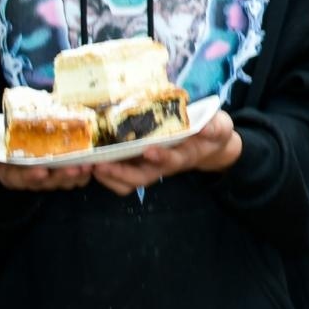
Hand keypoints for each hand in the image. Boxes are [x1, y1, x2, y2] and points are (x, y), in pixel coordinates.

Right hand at [0, 141, 92, 190]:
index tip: (41, 172)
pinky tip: (92, 167)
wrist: (6, 143)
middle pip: (42, 182)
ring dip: (73, 176)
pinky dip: (81, 174)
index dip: (29, 176)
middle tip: (75, 169)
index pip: (17, 178)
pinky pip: (70, 178)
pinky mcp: (57, 172)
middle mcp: (25, 178)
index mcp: (7, 172)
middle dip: (59, 177)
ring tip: (87, 167)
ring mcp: (42, 177)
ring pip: (58, 181)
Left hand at [91, 109, 241, 195]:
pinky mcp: (139, 161)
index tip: (149, 150)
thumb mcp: (219, 126)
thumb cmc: (212, 132)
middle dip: (119, 174)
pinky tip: (91, 159)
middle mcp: (163, 166)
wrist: (210, 143)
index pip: (171, 161)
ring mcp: (150, 166)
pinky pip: (120, 174)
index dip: (160, 157)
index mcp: (183, 156)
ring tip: (90, 165)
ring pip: (126, 182)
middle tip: (100, 165)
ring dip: (107, 176)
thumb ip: (213, 127)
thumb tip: (203, 128)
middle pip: (139, 179)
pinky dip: (105, 170)